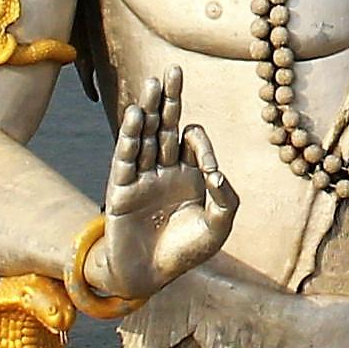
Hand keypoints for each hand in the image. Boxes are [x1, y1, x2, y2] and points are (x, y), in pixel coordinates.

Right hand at [88, 74, 237, 306]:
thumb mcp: (218, 227)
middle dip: (170, 99)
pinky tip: (134, 115)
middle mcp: (164, 169)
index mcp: (188, 173)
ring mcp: (141, 178)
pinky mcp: (122, 191)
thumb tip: (217, 175)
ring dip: (147, 110)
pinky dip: (129, 137)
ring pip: (144, 136)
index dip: (202, 146)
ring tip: (152, 83)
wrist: (152, 277)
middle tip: (174, 70)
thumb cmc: (186, 253)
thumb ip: (226, 200)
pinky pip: (125, 158)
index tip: (211, 173)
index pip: (191, 140)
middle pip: (165, 125)